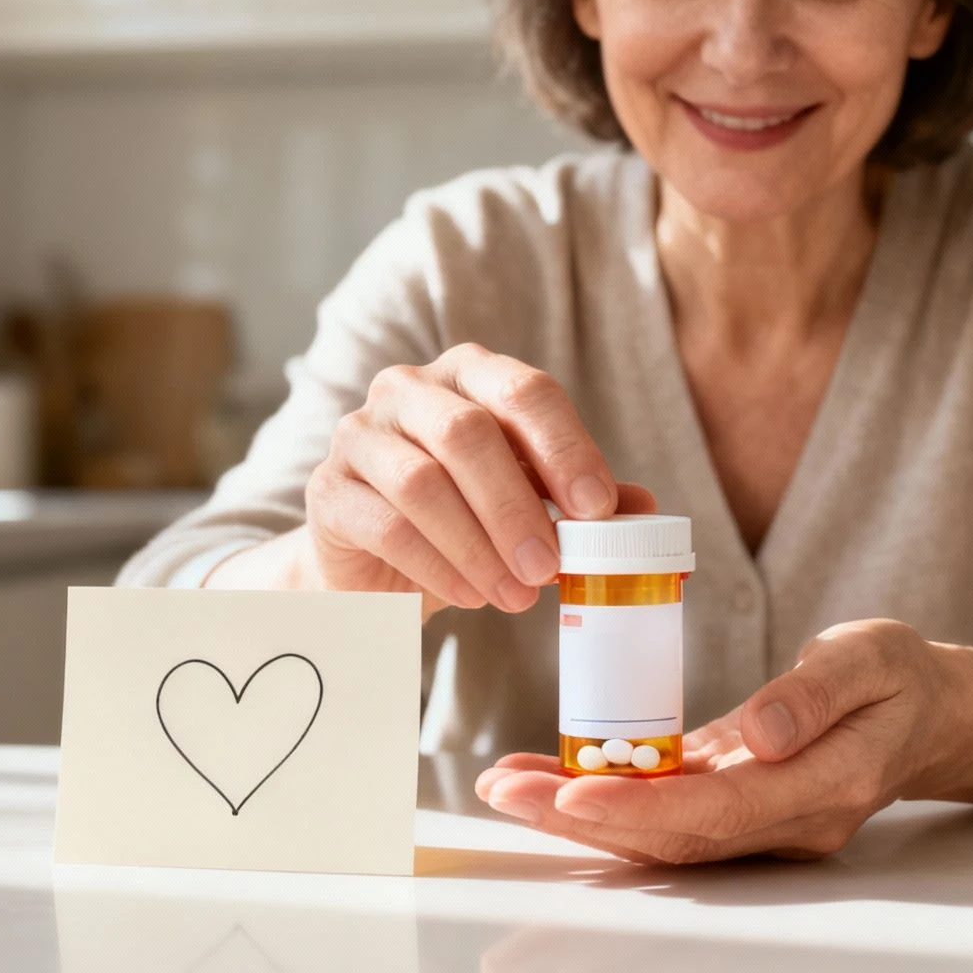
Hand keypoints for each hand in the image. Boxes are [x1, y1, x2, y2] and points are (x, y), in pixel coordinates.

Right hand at [290, 343, 653, 614]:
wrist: (376, 556)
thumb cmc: (465, 514)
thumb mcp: (529, 500)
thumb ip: (580, 499)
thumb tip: (644, 508)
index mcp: (471, 375)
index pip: (524, 391)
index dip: (566, 448)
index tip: (598, 510)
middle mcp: (410, 389)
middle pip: (467, 434)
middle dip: (517, 508)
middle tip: (551, 569)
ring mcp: (361, 434)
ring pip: (423, 482)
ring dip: (479, 546)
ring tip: (516, 596)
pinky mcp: (329, 490)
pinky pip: (385, 525)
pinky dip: (436, 566)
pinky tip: (468, 596)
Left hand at [474, 619, 959, 862]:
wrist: (929, 714)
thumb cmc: (900, 677)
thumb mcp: (871, 658)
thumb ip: (814, 694)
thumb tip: (758, 735)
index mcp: (825, 786)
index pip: (720, 811)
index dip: (642, 808)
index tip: (572, 793)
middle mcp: (787, 821)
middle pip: (674, 837)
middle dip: (582, 819)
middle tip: (505, 792)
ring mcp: (761, 822)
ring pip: (660, 832)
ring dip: (579, 814)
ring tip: (507, 786)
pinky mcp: (737, 803)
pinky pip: (664, 810)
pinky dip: (605, 797)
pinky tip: (551, 778)